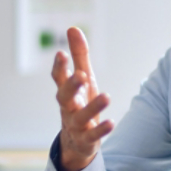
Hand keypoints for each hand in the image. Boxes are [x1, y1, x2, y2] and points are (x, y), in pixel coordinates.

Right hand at [51, 27, 113, 170]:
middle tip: (80, 75)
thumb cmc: (80, 103)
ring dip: (92, 107)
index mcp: (67, 91)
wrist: (76, 141)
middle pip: (64, 97)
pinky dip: (101, 130)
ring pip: (80, 116)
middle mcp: (68, 107)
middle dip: (71, 86)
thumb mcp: (82, 78)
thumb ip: (79, 55)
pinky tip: (111, 122)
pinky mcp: (86, 139)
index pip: (59, 78)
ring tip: (106, 96)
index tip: (61, 54)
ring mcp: (76, 124)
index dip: (59, 67)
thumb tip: (73, 28)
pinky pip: (92, 135)